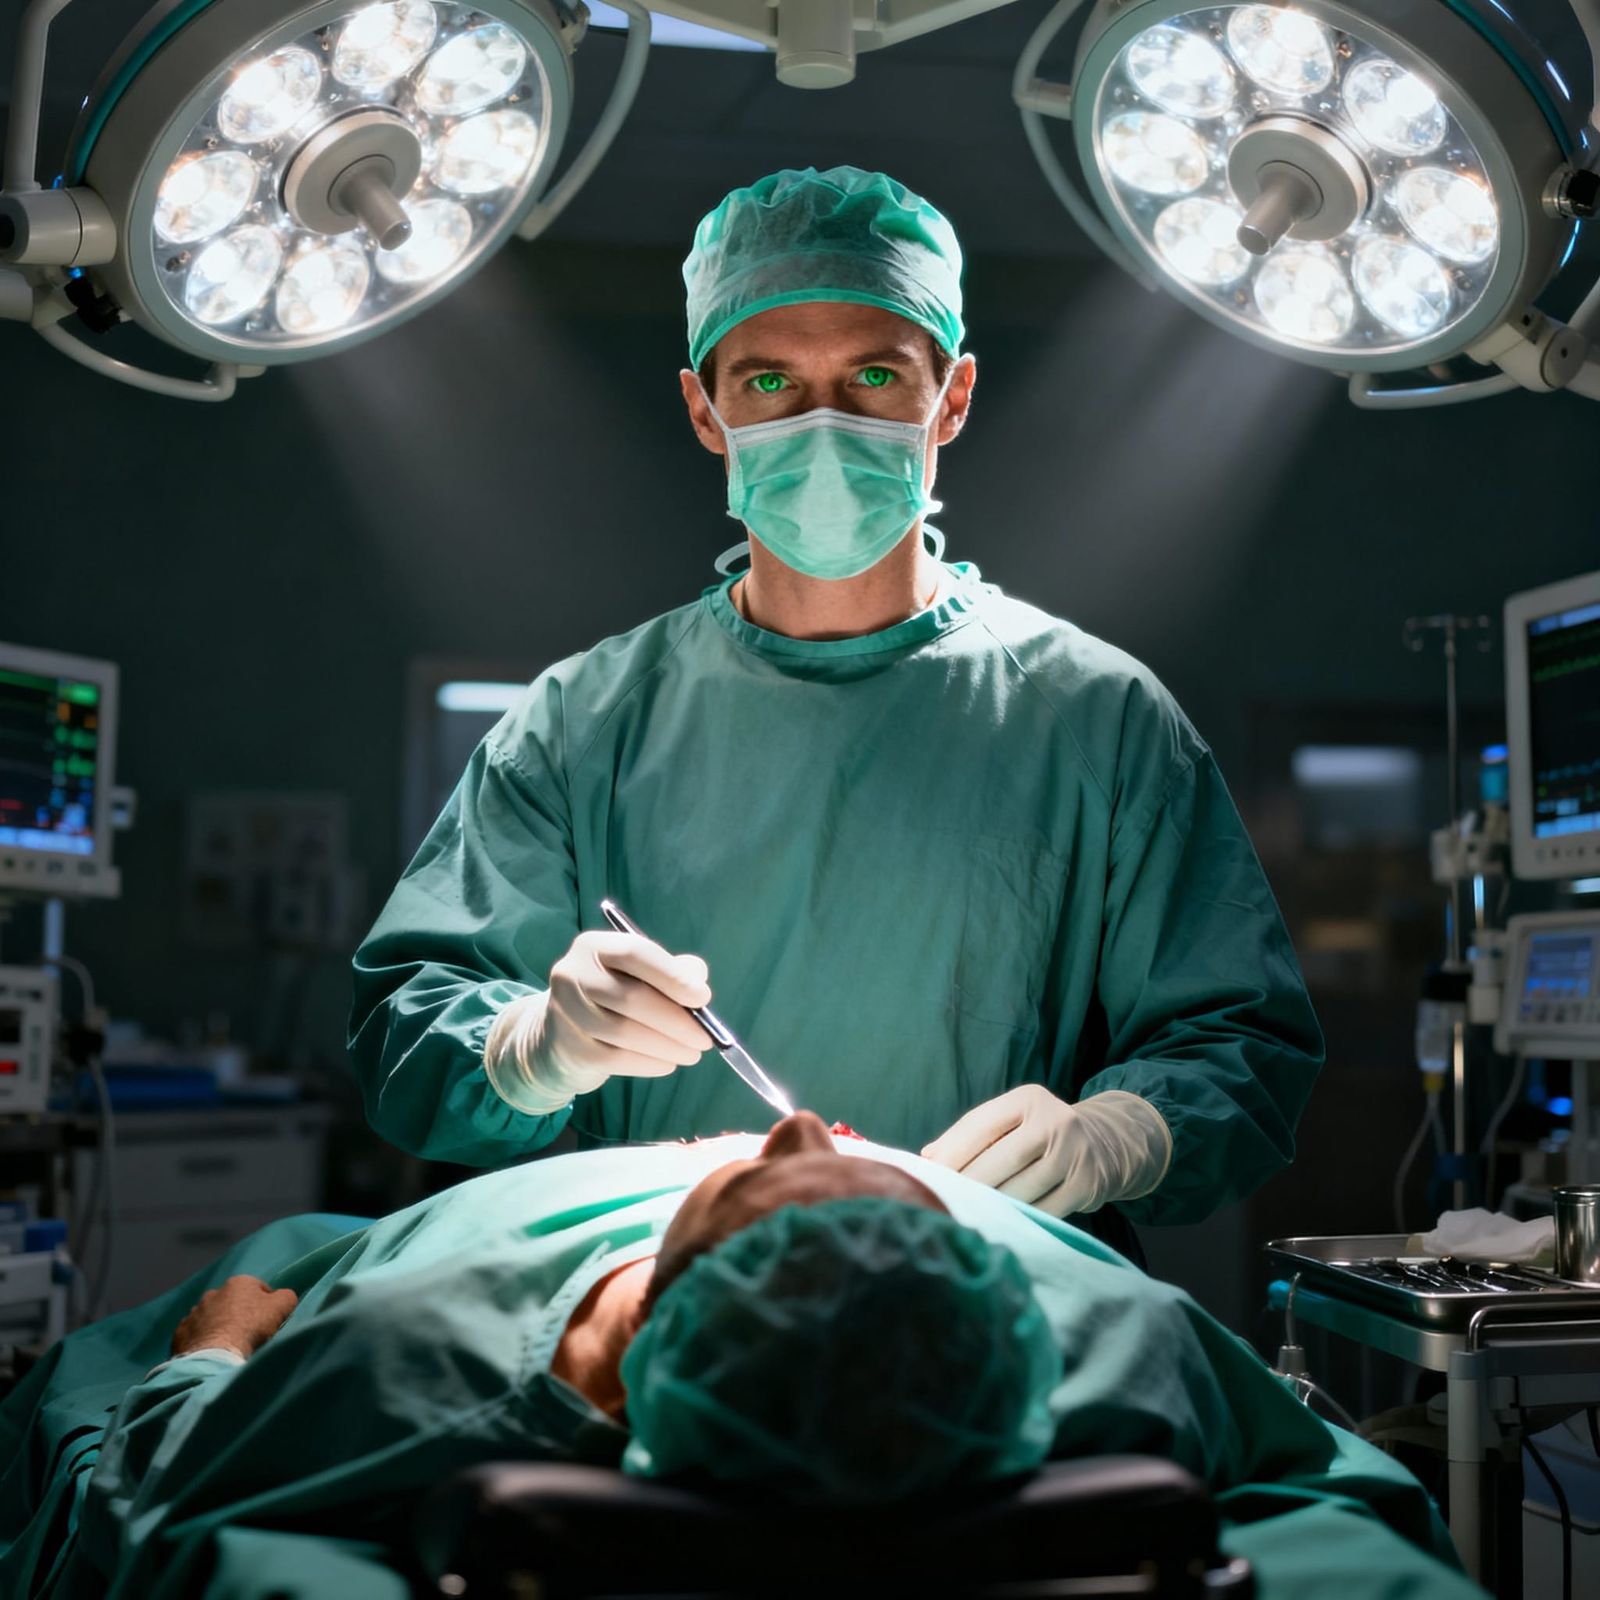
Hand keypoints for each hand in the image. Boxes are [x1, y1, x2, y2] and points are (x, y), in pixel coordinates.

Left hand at [172, 1275, 297, 1359]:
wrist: (216, 1356)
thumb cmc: (252, 1327)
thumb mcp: (283, 1306)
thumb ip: (286, 1296)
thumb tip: (283, 1297)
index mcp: (239, 1282)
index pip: (259, 1289)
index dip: (266, 1306)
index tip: (269, 1323)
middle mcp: (213, 1292)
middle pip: (233, 1303)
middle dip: (239, 1315)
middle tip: (248, 1335)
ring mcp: (193, 1313)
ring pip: (211, 1318)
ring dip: (219, 1327)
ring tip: (227, 1346)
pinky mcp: (179, 1333)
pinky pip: (195, 1335)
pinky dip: (202, 1341)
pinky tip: (210, 1353)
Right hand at [485, 930, 714, 1112]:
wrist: (561, 1033)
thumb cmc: (612, 996)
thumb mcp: (638, 975)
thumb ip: (672, 971)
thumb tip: (698, 982)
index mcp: (594, 946)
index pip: (635, 953)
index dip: (672, 975)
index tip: (703, 997)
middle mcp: (572, 973)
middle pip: (630, 997)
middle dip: (675, 1020)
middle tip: (705, 1039)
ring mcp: (566, 1011)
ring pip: (623, 1032)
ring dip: (666, 1046)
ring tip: (692, 1055)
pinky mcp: (569, 1047)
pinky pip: (614, 1058)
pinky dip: (647, 1063)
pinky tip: (667, 1064)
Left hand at [920, 1087, 1170, 1216]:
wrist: (1106, 1145)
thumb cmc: (1040, 1135)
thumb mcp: (1011, 1122)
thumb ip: (971, 1135)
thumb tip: (927, 1157)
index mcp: (1028, 1099)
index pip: (982, 1123)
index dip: (953, 1151)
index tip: (928, 1174)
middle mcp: (1055, 1121)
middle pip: (1001, 1159)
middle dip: (969, 1183)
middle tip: (943, 1201)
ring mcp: (1074, 1154)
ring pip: (1021, 1189)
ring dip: (991, 1206)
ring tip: (965, 1215)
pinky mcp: (1087, 1186)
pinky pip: (1044, 1210)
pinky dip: (1019, 1219)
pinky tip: (1001, 1225)